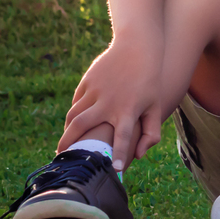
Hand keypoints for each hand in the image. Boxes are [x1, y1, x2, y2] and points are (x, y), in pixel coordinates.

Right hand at [57, 41, 162, 171]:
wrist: (137, 47)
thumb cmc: (149, 81)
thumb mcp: (155, 106)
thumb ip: (151, 133)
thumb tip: (138, 156)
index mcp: (128, 110)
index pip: (122, 138)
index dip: (117, 155)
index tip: (113, 171)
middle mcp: (108, 102)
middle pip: (82, 126)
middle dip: (69, 144)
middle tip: (64, 158)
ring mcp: (95, 90)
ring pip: (73, 115)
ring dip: (67, 131)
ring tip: (65, 144)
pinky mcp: (88, 81)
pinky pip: (76, 102)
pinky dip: (73, 114)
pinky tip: (73, 124)